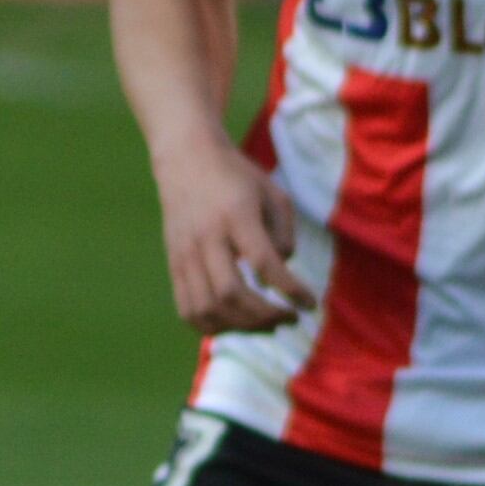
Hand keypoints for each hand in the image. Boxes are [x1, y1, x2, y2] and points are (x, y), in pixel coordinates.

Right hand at [157, 133, 312, 332]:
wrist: (186, 159)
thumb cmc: (237, 178)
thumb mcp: (273, 194)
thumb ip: (284, 234)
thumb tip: (279, 274)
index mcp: (235, 214)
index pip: (263, 263)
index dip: (290, 289)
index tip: (310, 304)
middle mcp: (206, 236)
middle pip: (231, 293)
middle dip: (265, 315)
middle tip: (289, 318)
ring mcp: (184, 253)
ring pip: (207, 308)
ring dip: (241, 326)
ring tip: (266, 325)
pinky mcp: (174, 264)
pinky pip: (188, 309)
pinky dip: (213, 327)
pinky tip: (236, 324)